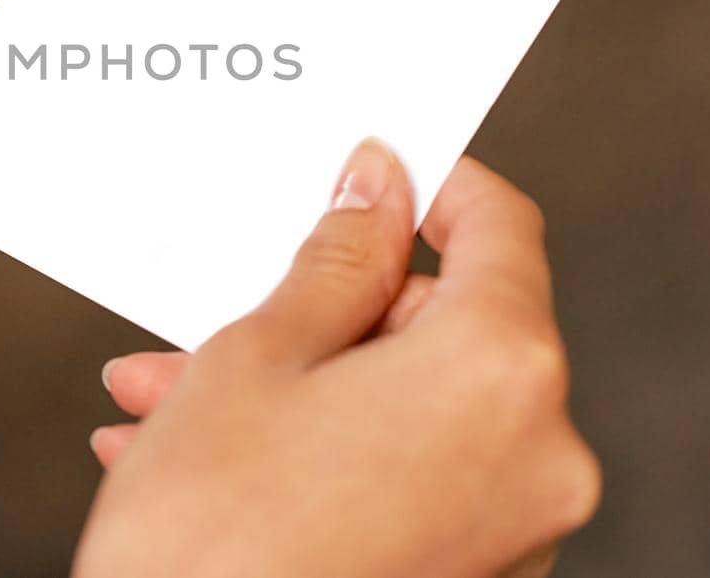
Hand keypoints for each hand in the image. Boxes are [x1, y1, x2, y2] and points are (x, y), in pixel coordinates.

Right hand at [74, 143, 598, 577]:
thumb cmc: (211, 537)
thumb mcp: (257, 359)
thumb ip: (336, 261)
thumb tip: (376, 190)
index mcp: (502, 374)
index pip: (501, 230)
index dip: (433, 185)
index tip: (376, 172)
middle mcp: (539, 460)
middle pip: (441, 331)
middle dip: (319, 316)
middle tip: (213, 317)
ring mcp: (513, 537)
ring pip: (407, 413)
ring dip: (298, 393)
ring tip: (170, 401)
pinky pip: (407, 484)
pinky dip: (325, 459)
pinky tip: (214, 459)